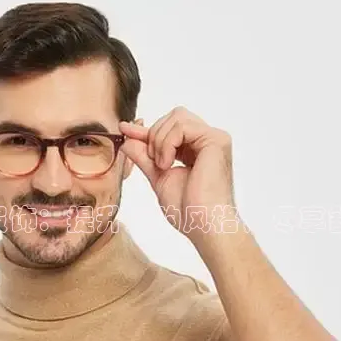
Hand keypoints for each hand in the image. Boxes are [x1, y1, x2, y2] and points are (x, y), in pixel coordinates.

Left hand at [119, 106, 239, 240]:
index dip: (146, 129)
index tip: (124, 129)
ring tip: (162, 166)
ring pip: (177, 117)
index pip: (170, 129)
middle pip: (174, 115)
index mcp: (198, 149)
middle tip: (155, 163)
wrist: (203, 225)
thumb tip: (127, 140)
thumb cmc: (188, 210)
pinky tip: (168, 164)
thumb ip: (145, 158)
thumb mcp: (159, 177)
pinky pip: (182, 126)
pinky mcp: (216, 140)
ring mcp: (215, 139)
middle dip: (154, 135)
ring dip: (160, 141)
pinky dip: (167, 144)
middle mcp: (209, 141)